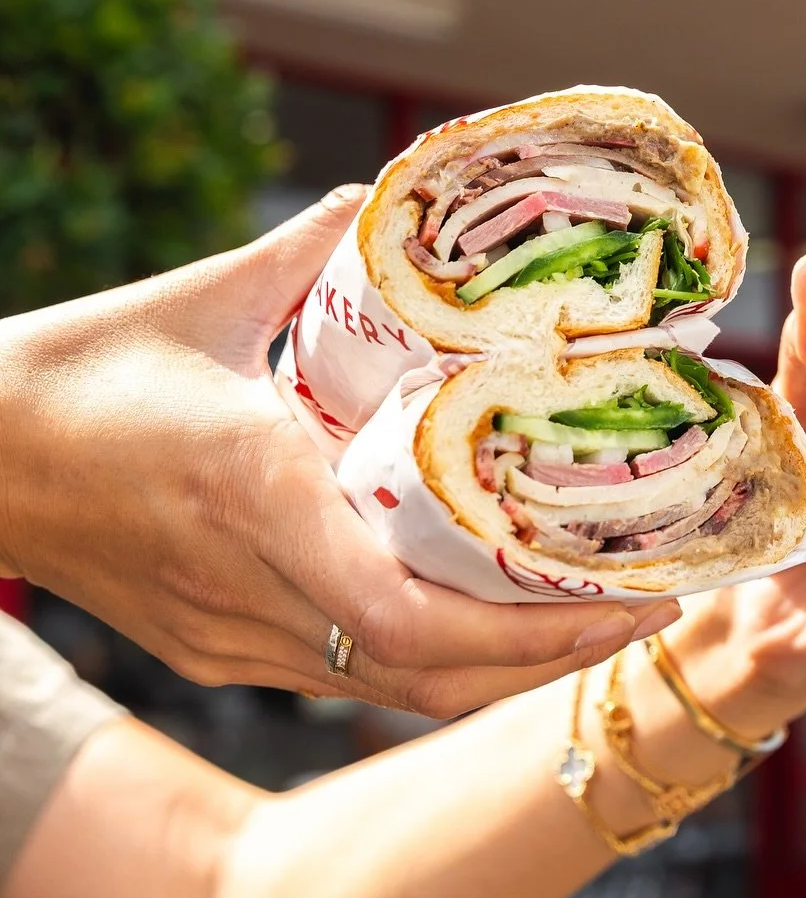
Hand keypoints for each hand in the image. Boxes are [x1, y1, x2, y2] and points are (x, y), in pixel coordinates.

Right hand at [0, 189, 676, 715]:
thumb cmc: (74, 374)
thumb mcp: (199, 298)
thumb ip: (307, 249)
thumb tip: (390, 205)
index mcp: (252, 493)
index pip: (402, 613)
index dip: (523, 629)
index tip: (615, 597)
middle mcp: (247, 587)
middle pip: (422, 676)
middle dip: (544, 661)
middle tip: (640, 615)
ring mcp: (226, 636)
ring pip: (389, 691)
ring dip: (497, 673)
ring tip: (588, 625)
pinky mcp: (212, 650)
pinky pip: (344, 678)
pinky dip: (430, 665)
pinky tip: (486, 626)